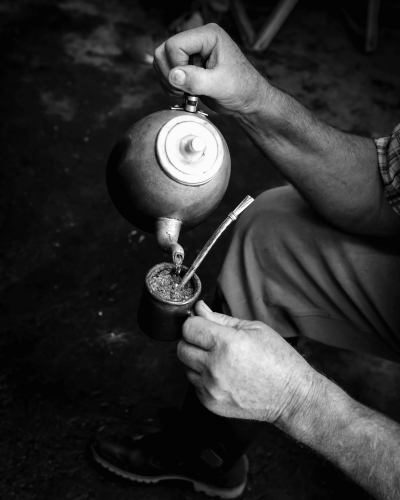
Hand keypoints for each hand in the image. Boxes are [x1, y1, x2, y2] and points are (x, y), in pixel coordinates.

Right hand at [153, 23, 266, 115]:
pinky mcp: (188, 66)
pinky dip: (171, 86)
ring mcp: (191, 53)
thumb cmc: (242, 89)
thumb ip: (196, 80)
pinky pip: (166, 72)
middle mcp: (198, 40)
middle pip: (163, 52)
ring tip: (188, 93)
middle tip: (186, 90)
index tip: (191, 83)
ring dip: (170, 82)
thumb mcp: (220, 85)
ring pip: (161, 62)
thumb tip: (173, 76)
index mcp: (208, 36)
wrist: (248, 100)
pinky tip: (187, 93)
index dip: (177, 67)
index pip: (174, 45)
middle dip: (170, 75)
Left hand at [177, 301, 317, 424]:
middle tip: (212, 342)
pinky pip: (194, 384)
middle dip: (193, 341)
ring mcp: (211, 388)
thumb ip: (221, 319)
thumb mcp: (253, 329)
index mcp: (226, 344)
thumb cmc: (278, 359)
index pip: (189, 328)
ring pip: (186, 367)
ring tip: (220, 360)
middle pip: (182, 348)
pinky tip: (222, 375)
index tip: (204, 326)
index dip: (196, 323)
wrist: (292, 396)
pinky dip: (203, 378)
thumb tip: (199, 308)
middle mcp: (214, 367)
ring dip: (197, 360)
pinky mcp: (211, 404)